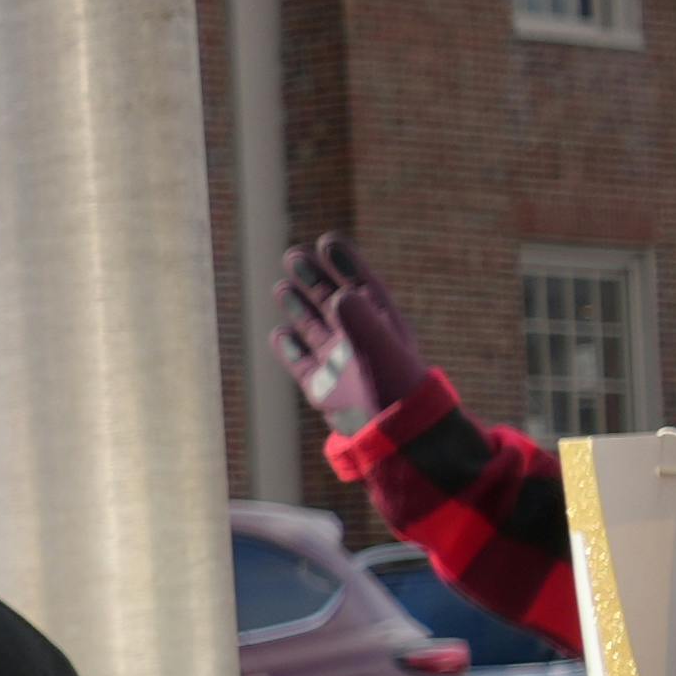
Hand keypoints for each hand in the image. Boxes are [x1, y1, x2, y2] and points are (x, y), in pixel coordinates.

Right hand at [269, 233, 428, 438]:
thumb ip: (360, 320)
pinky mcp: (324, 388)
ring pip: (316, 329)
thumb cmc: (394, 388)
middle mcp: (360, 340)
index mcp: (382, 324)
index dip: (345, 263)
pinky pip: (304, 363)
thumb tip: (338, 293)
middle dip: (314, 278)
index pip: (362, 285)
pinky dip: (290, 348)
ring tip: (281, 286)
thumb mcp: (380, 348)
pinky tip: (280, 334)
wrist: (395, 434)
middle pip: (332, 302)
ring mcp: (341, 364)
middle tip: (293, 255)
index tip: (326, 241)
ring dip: (298, 307)